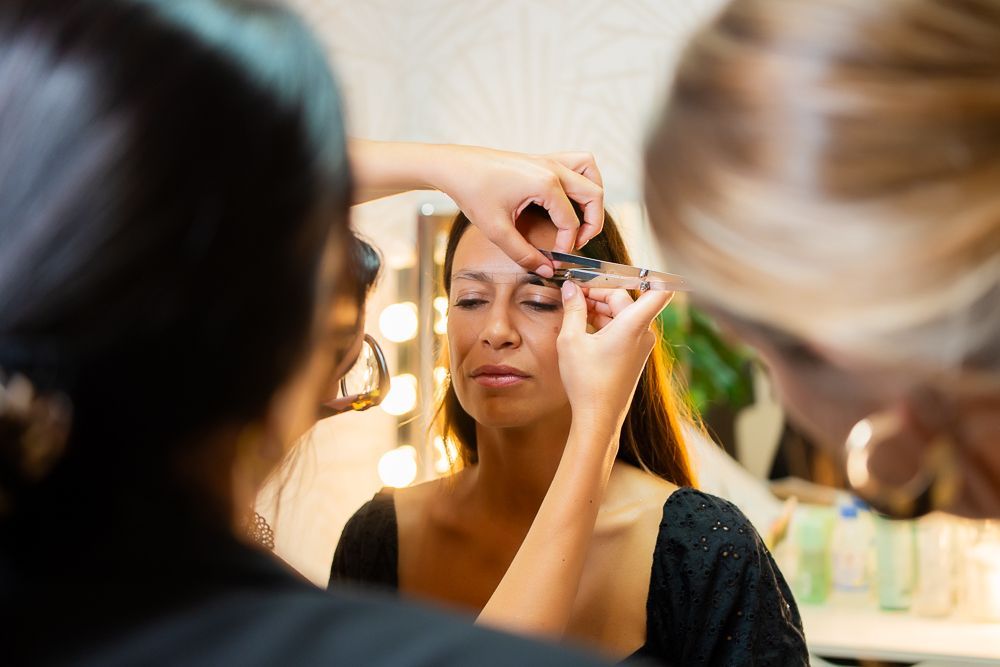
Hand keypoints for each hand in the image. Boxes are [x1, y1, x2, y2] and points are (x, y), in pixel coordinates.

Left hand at [431, 146, 603, 277]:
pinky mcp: (542, 158)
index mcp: (545, 183)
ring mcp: (549, 159)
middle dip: (591, 223)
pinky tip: (567, 200)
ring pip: (590, 172)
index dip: (566, 245)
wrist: (455, 166)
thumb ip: (523, 254)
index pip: (571, 221)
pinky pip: (577, 164)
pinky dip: (582, 180)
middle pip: (594, 195)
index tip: (554, 259)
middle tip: (576, 243)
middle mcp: (553, 168)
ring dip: (593, 196)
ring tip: (581, 218)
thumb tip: (547, 270)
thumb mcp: (496, 230)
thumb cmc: (473, 192)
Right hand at [556, 283, 673, 434]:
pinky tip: (582, 328)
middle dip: (600, 292)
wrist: (598, 418)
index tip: (624, 271)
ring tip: (573, 310)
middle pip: (626, 299)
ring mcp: (641, 346)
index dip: (652, 275)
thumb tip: (570, 287)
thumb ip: (573, 308)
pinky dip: (605, 323)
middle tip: (574, 292)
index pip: (660, 291)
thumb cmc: (586, 380)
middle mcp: (643, 333)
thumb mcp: (571, 340)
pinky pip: (623, 329)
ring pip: (623, 314)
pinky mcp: (635, 356)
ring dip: (600, 308)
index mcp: (633, 325)